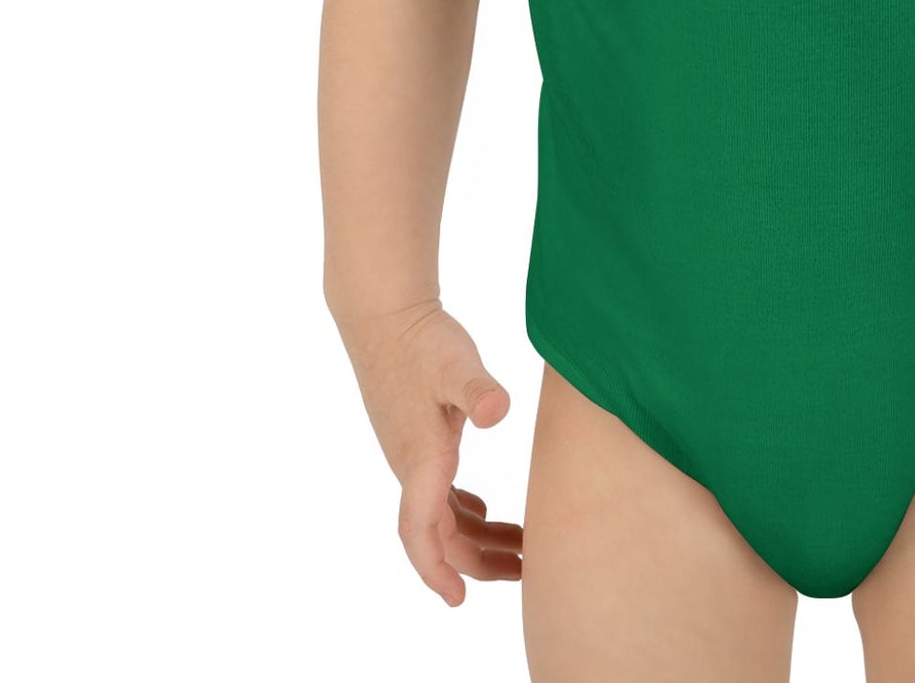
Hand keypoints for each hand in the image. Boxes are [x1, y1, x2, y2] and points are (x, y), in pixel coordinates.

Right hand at [333, 297, 523, 602]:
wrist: (386, 314)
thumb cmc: (422, 340)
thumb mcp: (456, 364)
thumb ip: (478, 390)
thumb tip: (498, 410)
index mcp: (421, 460)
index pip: (421, 533)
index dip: (437, 570)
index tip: (459, 599)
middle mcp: (412, 467)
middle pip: (441, 535)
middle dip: (479, 561)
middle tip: (527, 571)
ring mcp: (413, 454)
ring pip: (442, 515)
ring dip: (477, 536)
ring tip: (521, 547)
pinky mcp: (419, 438)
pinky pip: (439, 492)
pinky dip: (463, 509)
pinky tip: (485, 506)